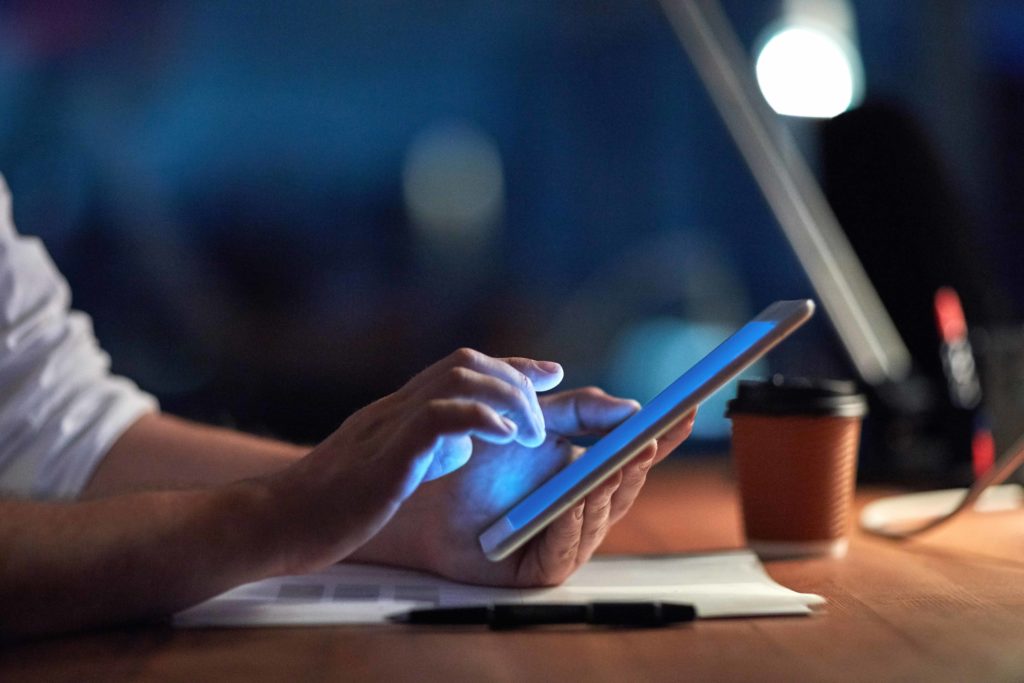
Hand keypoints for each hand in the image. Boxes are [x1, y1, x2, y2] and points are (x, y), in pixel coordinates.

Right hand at [264, 348, 564, 573]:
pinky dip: (481, 420)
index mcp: (398, 411)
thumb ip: (424, 447)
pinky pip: (439, 418)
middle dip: (515, 380)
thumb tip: (463, 441)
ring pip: (458, 379)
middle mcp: (396, 407)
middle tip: (543, 415)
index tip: (546, 373)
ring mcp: (389, 426)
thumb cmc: (330, 505)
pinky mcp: (385, 456)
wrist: (276, 522)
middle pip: (466, 363)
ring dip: (506, 399)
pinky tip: (505, 438)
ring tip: (528, 434)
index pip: (461, 369)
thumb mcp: (387, 466)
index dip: (510, 366)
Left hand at [349, 387, 695, 586]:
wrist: (424, 489)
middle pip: (623, 487)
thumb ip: (579, 410)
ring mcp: (563, 539)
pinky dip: (572, 522)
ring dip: (609, 488)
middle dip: (638, 462)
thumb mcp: (535, 421)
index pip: (633, 456)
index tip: (685, 412)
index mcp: (586, 474)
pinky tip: (575, 499)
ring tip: (618, 460)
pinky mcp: (539, 569)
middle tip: (649, 436)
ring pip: (599, 517)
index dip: (661, 437)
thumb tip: (629, 405)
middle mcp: (581, 509)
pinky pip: (565, 549)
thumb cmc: (477, 458)